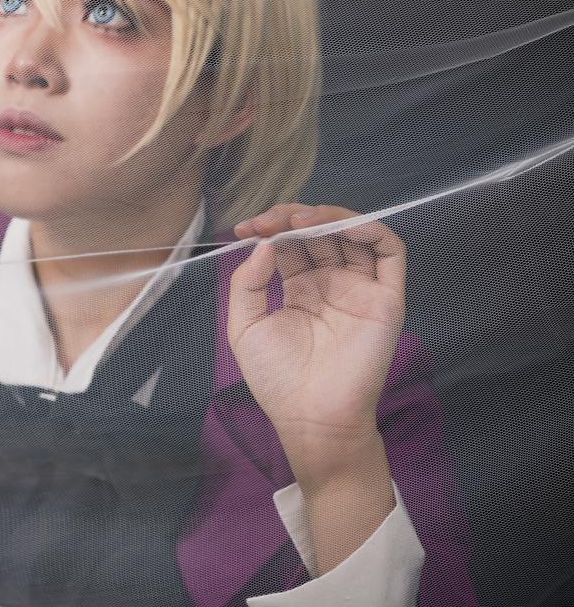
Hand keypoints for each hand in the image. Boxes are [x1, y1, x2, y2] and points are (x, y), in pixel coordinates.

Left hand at [227, 203, 405, 484]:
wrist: (310, 418)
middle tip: (267, 221)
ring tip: (296, 220)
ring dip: (326, 217)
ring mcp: (360, 289)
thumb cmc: (278, 380)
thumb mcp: (245, 326)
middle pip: (319, 232)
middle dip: (291, 218)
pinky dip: (370, 229)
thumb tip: (263, 244)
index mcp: (301, 288)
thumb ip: (247, 283)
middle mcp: (332, 283)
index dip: (271, 228)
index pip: (291, 243)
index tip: (246, 229)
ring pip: (353, 234)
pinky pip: (389, 253)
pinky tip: (339, 226)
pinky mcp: (385, 299)